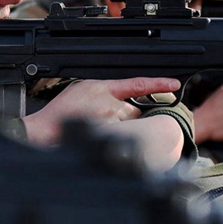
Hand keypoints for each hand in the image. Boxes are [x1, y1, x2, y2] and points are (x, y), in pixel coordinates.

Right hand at [21, 77, 180, 146]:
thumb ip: (105, 91)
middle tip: (108, 119)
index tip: (175, 84)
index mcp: (104, 89)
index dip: (159, 83)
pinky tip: (103, 139)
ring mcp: (112, 122)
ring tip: (100, 129)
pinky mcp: (109, 137)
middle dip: (129, 115)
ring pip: (130, 125)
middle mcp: (112, 105)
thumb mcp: (82, 88)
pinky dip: (119, 139)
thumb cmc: (61, 111)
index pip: (138, 84)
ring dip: (123, 128)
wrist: (47, 130)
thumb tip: (119, 99)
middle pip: (135, 110)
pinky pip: (123, 138)